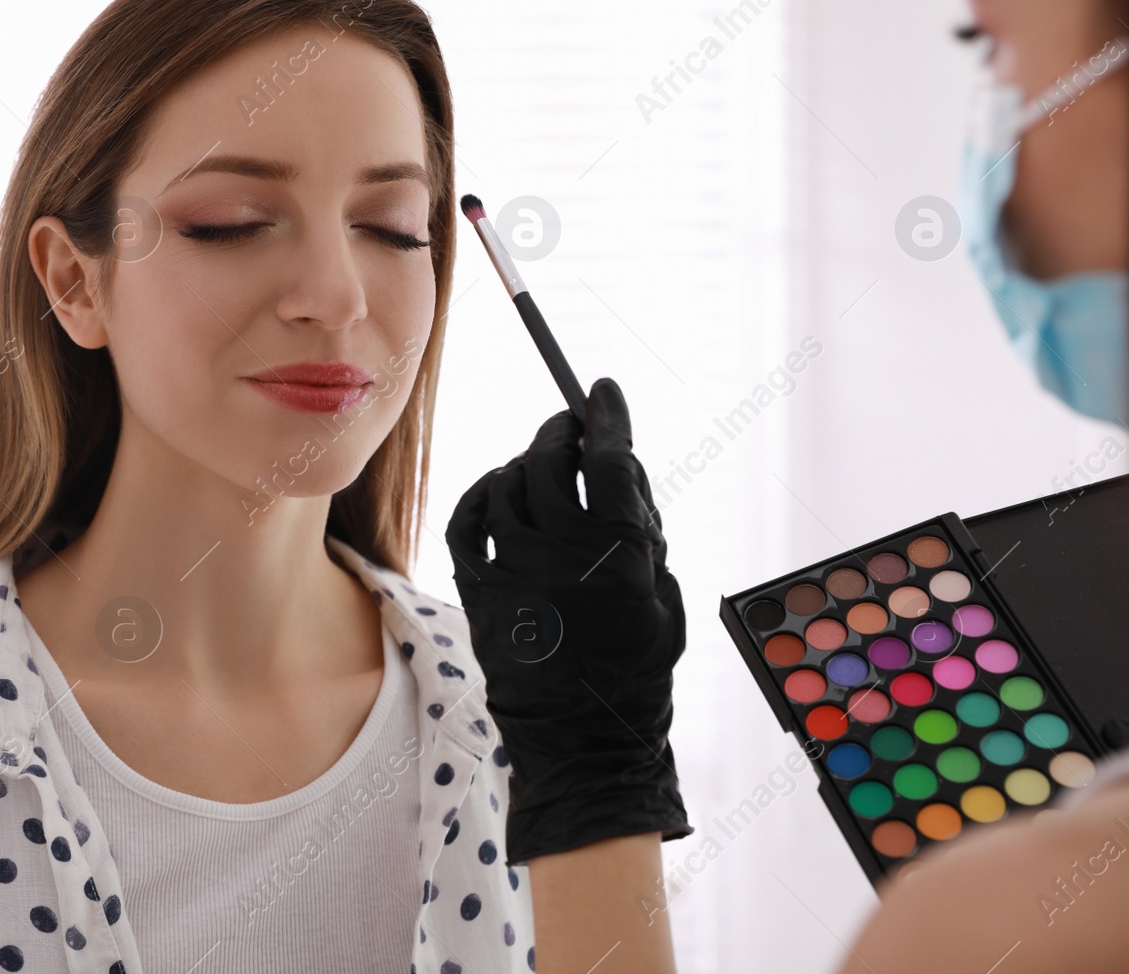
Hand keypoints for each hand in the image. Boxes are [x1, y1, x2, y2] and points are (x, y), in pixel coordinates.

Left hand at [445, 377, 691, 863]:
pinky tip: (495, 491)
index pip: (610, 459)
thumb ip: (641, 526)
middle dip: (560, 432)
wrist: (584, 738)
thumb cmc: (634, 665)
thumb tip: (613, 463)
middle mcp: (563, 557)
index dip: (607, 416)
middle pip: (549, 462)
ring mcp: (514, 573)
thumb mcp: (662, 591)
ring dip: (522, 465)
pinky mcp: (478, 593)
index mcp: (620, 556)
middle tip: (568, 427)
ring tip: (538, 467)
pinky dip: (480, 495)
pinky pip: (467, 521)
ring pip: (506, 486)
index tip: (602, 392)